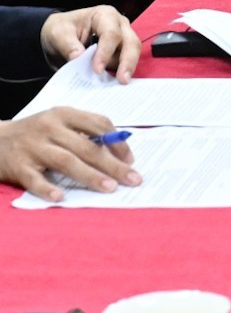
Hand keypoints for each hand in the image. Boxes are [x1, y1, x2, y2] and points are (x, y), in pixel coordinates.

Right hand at [0, 109, 138, 201]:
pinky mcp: (18, 166)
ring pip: (66, 161)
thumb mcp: (59, 123)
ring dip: (90, 175)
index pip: (98, 124)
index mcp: (64, 114)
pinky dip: (48, 189)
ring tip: (109, 187)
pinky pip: (35, 179)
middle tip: (132, 179)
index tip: (131, 159)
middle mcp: (50, 128)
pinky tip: (61, 198)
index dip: (117, 142)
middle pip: (87, 147)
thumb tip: (117, 151)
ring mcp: (33, 147)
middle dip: (112, 164)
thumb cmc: (36, 133)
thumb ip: (84, 131)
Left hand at [39, 7, 139, 82]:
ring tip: (116, 84)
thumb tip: (77, 57)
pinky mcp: (120, 51)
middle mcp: (119, 25)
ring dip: (125, 68)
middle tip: (123, 80)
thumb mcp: (58, 34)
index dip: (106, 52)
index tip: (97, 70)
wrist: (60, 35)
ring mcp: (122, 37)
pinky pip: (125, 61)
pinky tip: (114, 83)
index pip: (111, 34)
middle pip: (131, 42)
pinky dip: (121, 71)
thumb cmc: (61, 30)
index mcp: (104, 15)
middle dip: (128, 61)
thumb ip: (67, 44)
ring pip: (132, 52)